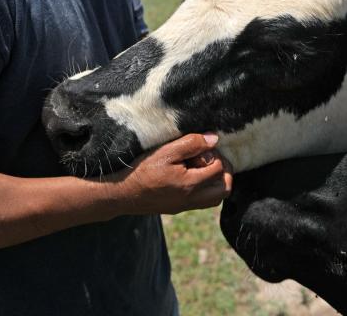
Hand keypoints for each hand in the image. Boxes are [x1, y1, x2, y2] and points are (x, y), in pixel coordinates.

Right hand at [112, 133, 232, 214]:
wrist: (122, 194)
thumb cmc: (142, 170)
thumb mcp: (165, 151)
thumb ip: (191, 144)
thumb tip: (214, 139)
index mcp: (190, 184)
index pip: (219, 169)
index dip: (215, 155)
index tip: (202, 148)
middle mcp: (192, 199)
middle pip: (224, 189)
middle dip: (223, 171)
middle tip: (209, 158)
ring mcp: (186, 206)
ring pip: (216, 198)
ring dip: (216, 181)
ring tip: (202, 166)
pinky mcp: (179, 208)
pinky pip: (203, 202)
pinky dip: (207, 189)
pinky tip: (193, 175)